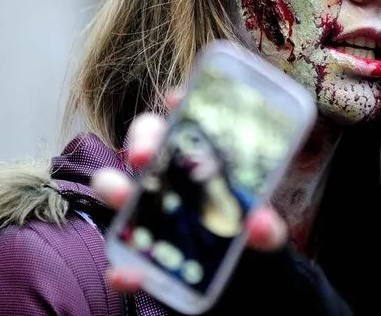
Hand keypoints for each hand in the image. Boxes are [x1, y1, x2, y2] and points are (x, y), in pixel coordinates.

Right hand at [90, 97, 288, 292]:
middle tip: (145, 156)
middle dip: (142, 139)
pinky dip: (123, 267)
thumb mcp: (262, 230)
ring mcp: (147, 207)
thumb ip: (266, 228)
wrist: (240, 280)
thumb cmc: (245, 236)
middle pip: (146, 138)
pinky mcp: (138, 247)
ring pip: (116, 185)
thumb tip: (260, 225)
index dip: (180, 103)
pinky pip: (122, 255)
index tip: (178, 100)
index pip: (188, 117)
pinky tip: (128, 275)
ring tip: (122, 199)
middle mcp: (169, 173)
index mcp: (202, 155)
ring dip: (114, 189)